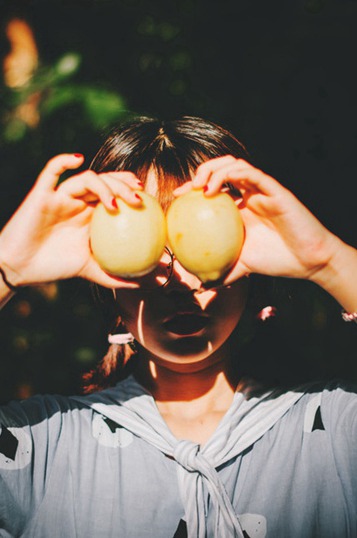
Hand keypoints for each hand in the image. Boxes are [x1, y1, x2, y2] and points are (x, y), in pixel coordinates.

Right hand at [0, 154, 143, 288]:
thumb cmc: (55, 267)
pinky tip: (78, 159)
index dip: (130, 188)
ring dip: (104, 185)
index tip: (146, 197)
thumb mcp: (91, 271)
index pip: (115, 193)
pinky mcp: (42, 194)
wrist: (21, 268)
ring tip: (115, 203)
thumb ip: (116, 276)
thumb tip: (149, 284)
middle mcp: (78, 201)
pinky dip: (64, 161)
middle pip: (105, 182)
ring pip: (86, 178)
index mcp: (90, 214)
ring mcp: (60, 196)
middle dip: (124, 186)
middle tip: (138, 200)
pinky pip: (51, 171)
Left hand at [174, 156, 339, 283]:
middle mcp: (249, 195)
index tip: (176, 199)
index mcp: (240, 209)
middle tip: (187, 190)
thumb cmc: (276, 261)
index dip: (192, 188)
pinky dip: (230, 174)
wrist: (306, 262)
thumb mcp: (241, 266)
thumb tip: (201, 285)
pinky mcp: (274, 189)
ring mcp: (262, 190)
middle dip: (201, 171)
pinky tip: (214, 189)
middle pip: (221, 169)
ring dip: (213, 169)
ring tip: (198, 185)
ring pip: (234, 164)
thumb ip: (222, 271)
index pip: (213, 189)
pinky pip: (251, 173)